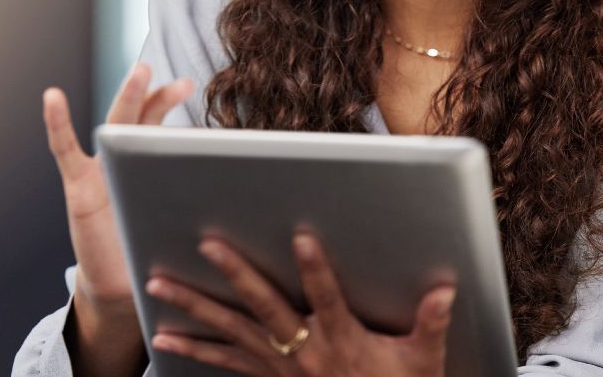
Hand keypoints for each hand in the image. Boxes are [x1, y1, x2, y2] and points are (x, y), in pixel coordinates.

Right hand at [42, 63, 193, 373]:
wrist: (121, 287)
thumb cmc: (156, 253)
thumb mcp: (185, 226)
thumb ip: (205, 207)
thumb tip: (256, 202)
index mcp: (153, 171)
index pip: (166, 131)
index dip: (181, 113)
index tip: (197, 90)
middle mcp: (127, 164)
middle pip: (144, 121)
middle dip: (160, 98)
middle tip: (180, 80)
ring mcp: (100, 171)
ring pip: (115, 127)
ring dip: (128, 97)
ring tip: (141, 73)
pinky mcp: (78, 188)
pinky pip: (65, 150)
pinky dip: (58, 123)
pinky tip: (53, 97)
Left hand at [144, 232, 454, 376]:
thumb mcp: (422, 363)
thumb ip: (429, 324)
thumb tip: (445, 290)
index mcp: (343, 340)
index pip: (328, 299)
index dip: (316, 269)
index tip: (303, 238)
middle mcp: (305, 352)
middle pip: (265, 308)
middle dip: (236, 274)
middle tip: (209, 245)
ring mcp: (280, 367)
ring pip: (231, 331)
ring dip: (193, 307)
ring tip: (158, 285)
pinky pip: (223, 363)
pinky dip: (193, 350)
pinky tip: (164, 337)